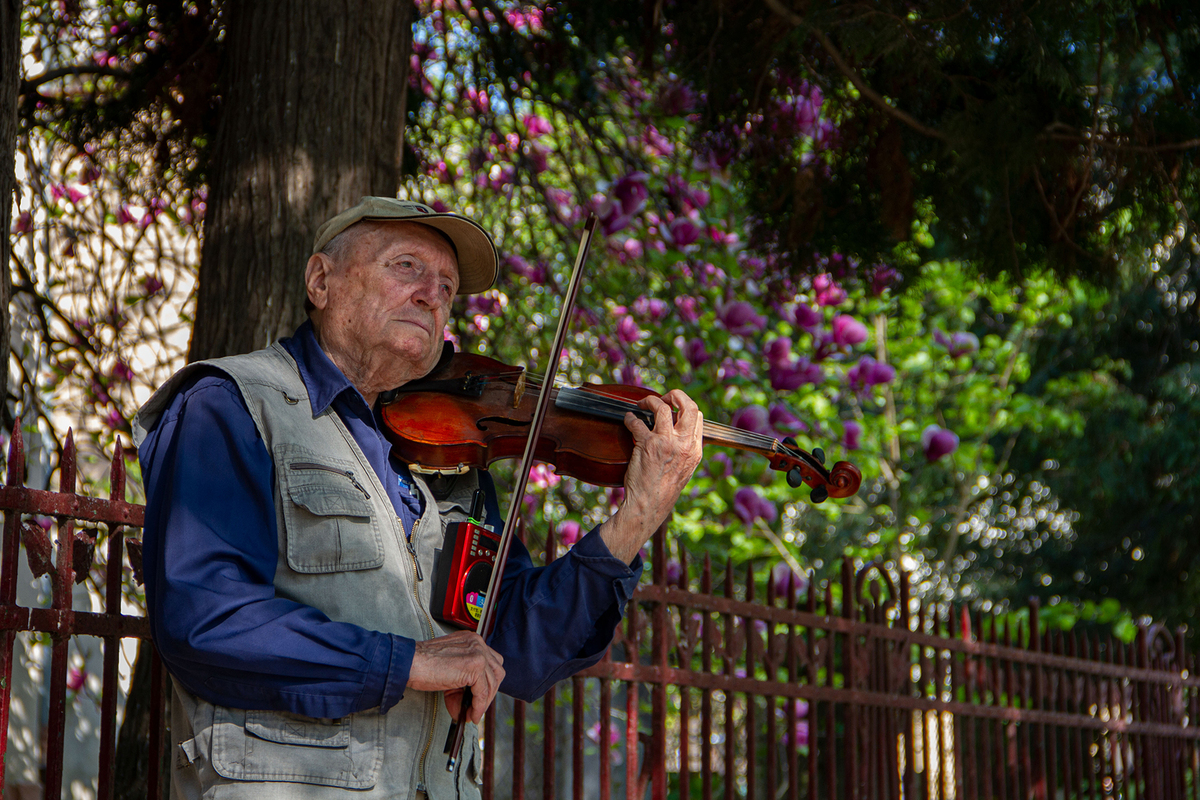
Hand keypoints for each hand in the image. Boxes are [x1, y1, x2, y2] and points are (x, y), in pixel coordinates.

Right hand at [407, 631, 504, 723]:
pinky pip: (483, 691)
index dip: (487, 683)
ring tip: (471, 714)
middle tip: (476, 708)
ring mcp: (478, 653)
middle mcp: (477, 643)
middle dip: (489, 693)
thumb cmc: (423, 665)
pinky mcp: (475, 665)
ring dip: (483, 703)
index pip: (490, 663)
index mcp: (471, 640)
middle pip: (496, 671)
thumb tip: (468, 707)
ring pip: (492, 682)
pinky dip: (478, 705)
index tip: (479, 698)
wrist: (410, 663)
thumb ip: (462, 685)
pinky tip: (470, 714)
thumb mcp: (449, 672)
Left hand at [598, 389, 702, 562]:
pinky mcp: (648, 445)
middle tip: (663, 397)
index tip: (673, 406)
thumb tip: (677, 433)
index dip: (684, 406)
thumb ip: (684, 450)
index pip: (697, 416)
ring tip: (642, 404)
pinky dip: (630, 418)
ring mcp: (667, 443)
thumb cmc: (663, 490)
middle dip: (674, 394)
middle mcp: (684, 444)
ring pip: (662, 407)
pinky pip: (637, 422)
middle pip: (687, 405)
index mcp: (695, 450)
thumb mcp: (684, 469)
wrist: (648, 506)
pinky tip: (628, 419)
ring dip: (650, 401)